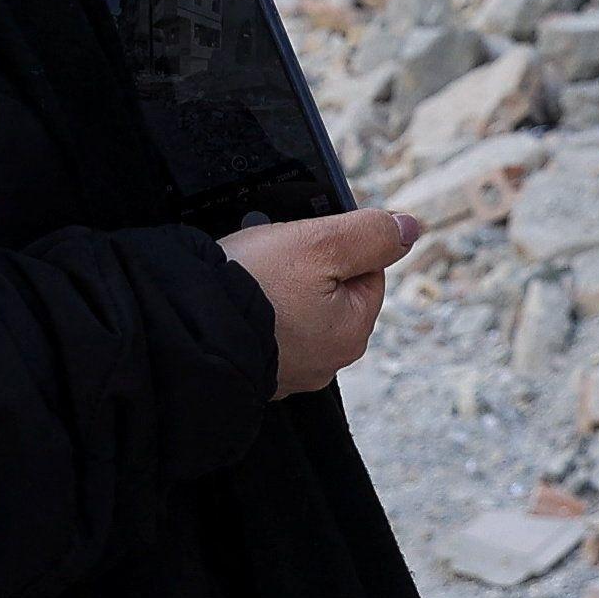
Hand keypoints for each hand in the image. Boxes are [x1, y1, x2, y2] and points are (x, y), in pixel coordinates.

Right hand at [222, 207, 421, 395]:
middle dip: (302, 266)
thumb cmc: (254, 285)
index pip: (365, 269)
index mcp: (352, 332)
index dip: (334, 244)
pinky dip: (254, 311)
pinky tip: (237, 299)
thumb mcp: (320, 242)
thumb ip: (370, 233)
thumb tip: (409, 228)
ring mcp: (289, 369)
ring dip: (276, 287)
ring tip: (249, 274)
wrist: (189, 324)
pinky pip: (266, 327)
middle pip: (329, 289)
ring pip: (295, 307)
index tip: (302, 241)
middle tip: (270, 257)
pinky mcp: (257, 369)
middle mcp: (327, 360)